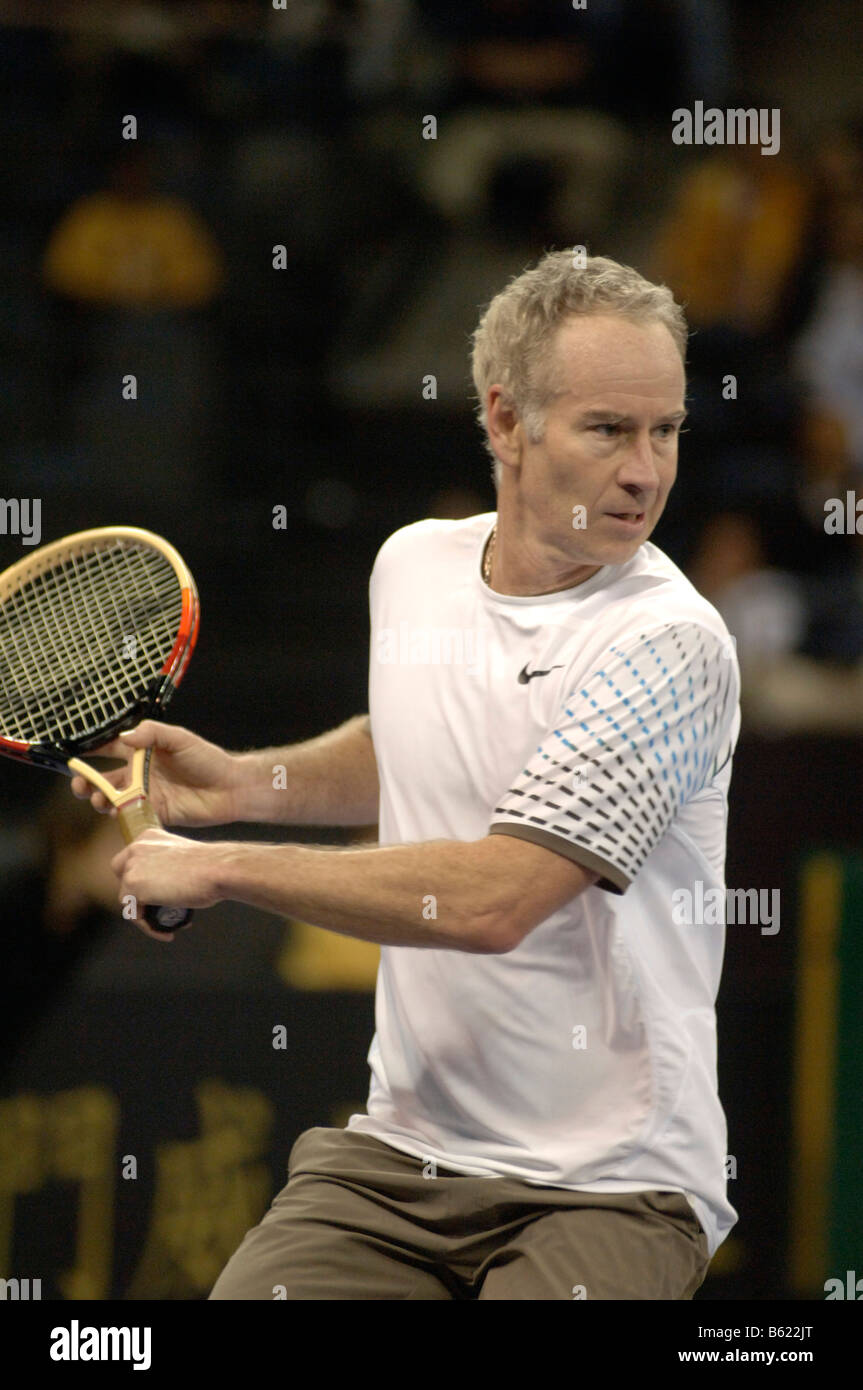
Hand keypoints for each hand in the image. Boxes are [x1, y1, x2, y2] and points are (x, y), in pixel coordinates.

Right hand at [70, 721, 237, 827]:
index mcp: (144, 752)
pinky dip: (119, 817)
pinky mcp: (154, 813)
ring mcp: (146, 795)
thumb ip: (152, 734)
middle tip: (80, 785)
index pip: (110, 749)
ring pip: (113, 799)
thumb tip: (123, 737)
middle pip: (105, 778)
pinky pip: (130, 816)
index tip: (73, 754)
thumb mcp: (180, 738)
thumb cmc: (208, 759)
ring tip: (101, 800)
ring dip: (101, 800)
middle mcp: (141, 774)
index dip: (90, 751)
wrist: (231, 788)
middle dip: (87, 782)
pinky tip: (117, 814)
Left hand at [111, 827, 221, 938]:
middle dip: (136, 896)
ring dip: (145, 916)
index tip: (154, 897)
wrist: (218, 869)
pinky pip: (133, 914)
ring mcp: (132, 866)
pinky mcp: (132, 885)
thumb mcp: (182, 858)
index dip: (141, 882)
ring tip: (167, 924)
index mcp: (149, 837)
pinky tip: (166, 930)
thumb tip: (161, 888)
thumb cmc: (211, 867)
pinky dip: (148, 927)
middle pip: (123, 879)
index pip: (131, 862)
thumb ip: (165, 867)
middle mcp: (137, 848)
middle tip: (155, 910)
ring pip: (128, 899)